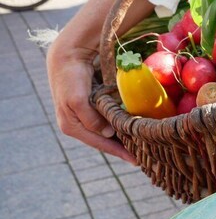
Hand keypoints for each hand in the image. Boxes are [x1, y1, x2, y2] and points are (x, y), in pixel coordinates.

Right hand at [47, 42, 135, 162]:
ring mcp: (83, 117)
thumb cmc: (71, 78)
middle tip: (144, 156)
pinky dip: (119, 127)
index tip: (136, 161)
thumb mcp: (77, 100)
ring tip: (141, 146)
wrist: (67, 58)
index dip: (118, 152)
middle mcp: (77, 125)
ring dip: (122, 139)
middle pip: (104, 141)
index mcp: (72, 126)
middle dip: (122, 149)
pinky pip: (108, 122)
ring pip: (107, 133)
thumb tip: (107, 133)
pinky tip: (131, 129)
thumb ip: (90, 118)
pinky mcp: (90, 109)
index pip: (100, 144)